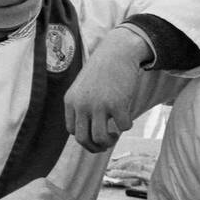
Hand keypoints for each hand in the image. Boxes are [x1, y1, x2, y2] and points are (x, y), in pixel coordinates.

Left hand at [64, 26, 151, 151]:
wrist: (117, 51)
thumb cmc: (102, 71)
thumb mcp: (83, 88)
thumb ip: (82, 108)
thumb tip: (90, 136)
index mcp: (70, 101)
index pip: (72, 131)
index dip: (85, 137)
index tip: (95, 134)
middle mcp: (82, 104)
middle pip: (83, 139)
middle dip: (95, 147)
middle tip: (106, 144)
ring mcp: (99, 104)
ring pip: (101, 138)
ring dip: (109, 142)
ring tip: (115, 135)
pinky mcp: (117, 103)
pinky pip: (123, 126)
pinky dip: (127, 125)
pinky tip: (128, 116)